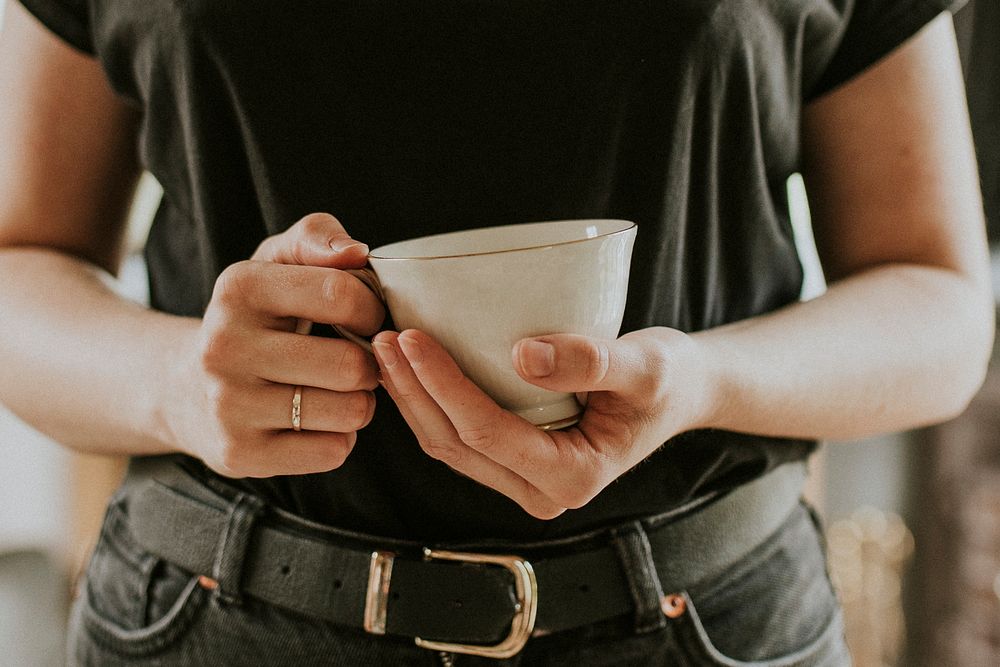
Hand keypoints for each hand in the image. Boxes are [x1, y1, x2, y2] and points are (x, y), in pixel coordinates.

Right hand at [165, 213, 384, 476]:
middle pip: (351, 365)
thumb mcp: (275, 263)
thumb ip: (317, 238)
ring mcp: (229, 406)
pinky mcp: (240, 454)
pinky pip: (333, 451)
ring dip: (359, 403)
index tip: (365, 317)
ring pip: (349, 412)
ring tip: (337, 390)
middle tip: (354, 361)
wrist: (183, 389)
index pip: (342, 295)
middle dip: (369, 363)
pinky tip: (316, 421)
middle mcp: (224, 347)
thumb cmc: (254, 318)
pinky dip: (339, 437)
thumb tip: (355, 253)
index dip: (372, 309)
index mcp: (238, 289)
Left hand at [372, 327, 716, 518]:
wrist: (678, 393)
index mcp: (572, 477)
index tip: (411, 337)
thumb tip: (524, 356)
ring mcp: (524, 480)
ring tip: (385, 348)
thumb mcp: (645, 367)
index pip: (487, 432)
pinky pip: (460, 437)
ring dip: (413, 398)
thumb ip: (592, 361)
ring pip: (449, 445)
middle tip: (383, 337)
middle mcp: (541, 491)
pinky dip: (431, 402)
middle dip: (413, 392)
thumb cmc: (668, 379)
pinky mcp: (515, 461)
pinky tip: (412, 367)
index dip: (443, 385)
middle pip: (455, 444)